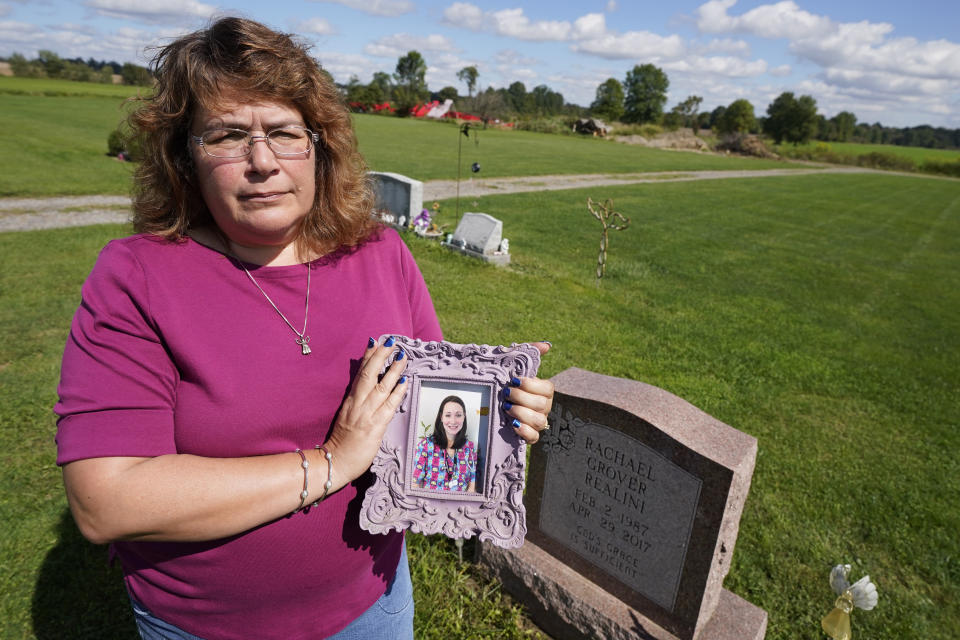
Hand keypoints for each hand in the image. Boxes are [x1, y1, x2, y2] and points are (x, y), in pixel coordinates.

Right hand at [324, 337, 408, 481]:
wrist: (335, 462)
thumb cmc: (342, 442)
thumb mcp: (347, 416)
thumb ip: (358, 402)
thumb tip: (372, 388)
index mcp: (350, 401)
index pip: (360, 373)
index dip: (368, 356)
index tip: (376, 341)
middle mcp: (357, 404)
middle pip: (368, 374)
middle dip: (380, 356)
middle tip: (391, 342)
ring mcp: (366, 414)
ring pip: (380, 387)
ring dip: (393, 371)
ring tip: (402, 357)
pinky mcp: (374, 426)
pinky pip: (388, 406)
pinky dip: (397, 393)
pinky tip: (404, 382)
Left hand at [503, 341, 553, 443]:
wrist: (491, 402)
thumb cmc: (506, 381)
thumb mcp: (514, 364)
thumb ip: (530, 352)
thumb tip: (547, 345)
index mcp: (543, 391)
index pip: (547, 388)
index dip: (532, 385)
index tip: (514, 380)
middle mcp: (544, 407)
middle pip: (542, 405)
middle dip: (522, 398)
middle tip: (506, 394)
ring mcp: (538, 422)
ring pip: (538, 421)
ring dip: (521, 413)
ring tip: (506, 407)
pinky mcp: (529, 435)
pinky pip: (534, 437)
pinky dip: (524, 431)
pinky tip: (513, 424)